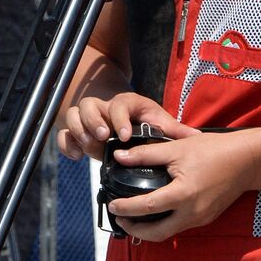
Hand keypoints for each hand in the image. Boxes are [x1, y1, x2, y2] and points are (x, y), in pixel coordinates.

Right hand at [57, 92, 196, 161]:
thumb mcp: (157, 120)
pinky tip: (76, 156)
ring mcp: (88, 117)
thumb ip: (174, 130)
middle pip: (90, 105)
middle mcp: (104, 107)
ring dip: (79, 130)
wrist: (121, 109)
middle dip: (94, 122)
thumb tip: (196, 137)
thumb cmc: (141, 117)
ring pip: (74, 115)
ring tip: (89, 147)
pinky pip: (64, 133)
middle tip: (102, 138)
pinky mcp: (77, 129)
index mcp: (125, 104)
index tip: (124, 136)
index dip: (120, 119)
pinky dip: (67, 144)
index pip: (119, 105)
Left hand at [105, 130, 258, 242]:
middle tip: (120, 219)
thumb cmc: (214, 150)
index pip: (146, 207)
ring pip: (169, 232)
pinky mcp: (207, 218)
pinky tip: (159, 211)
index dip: (125, 209)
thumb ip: (146, 154)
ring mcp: (201, 218)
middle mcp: (192, 212)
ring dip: (150, 228)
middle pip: (156, 234)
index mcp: (182, 194)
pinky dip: (166, 222)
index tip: (112, 206)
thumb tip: (120, 157)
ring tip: (136, 216)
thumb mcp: (177, 148)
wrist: (247, 159)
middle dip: (135, 230)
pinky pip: (181, 226)